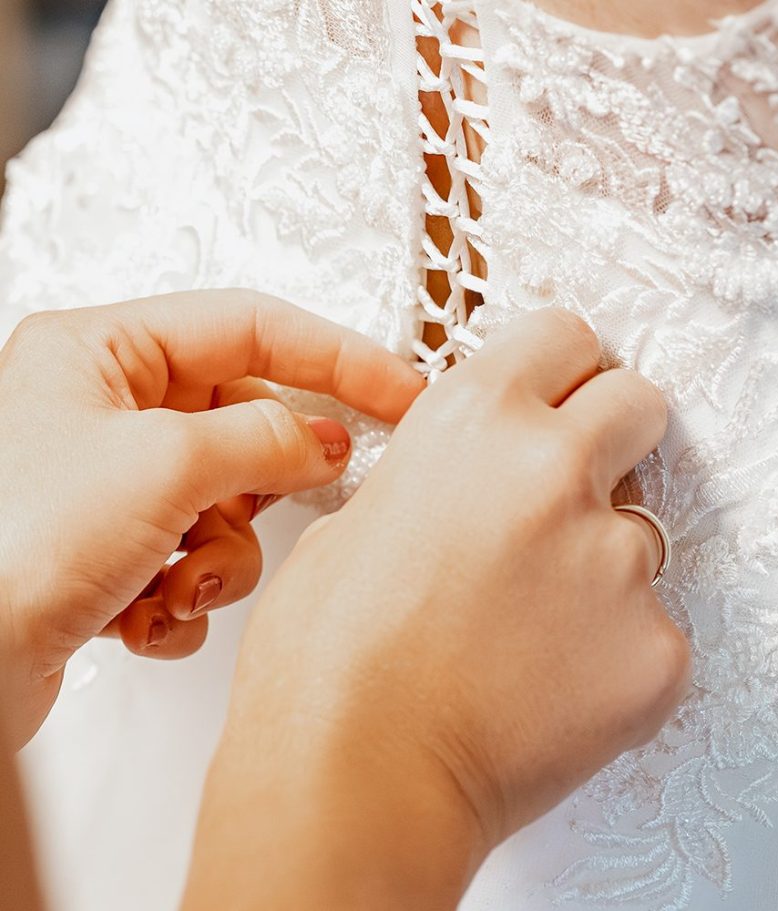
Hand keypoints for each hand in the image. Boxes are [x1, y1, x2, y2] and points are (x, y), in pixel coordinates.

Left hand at [0, 290, 422, 746]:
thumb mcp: (166, 464)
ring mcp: (111, 485)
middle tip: (287, 497)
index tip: (401, 392)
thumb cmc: (9, 544)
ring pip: (229, 504)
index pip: (252, 328)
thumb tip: (330, 439)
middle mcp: (106, 412)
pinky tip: (137, 616)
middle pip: (245, 423)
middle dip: (263, 481)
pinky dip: (185, 595)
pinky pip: (197, 559)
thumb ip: (269, 438)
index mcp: (103, 353)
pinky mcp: (115, 552)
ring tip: (174, 580)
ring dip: (218, 555)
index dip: (338, 357)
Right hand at [184, 309, 690, 910]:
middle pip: (639, 403)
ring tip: (533, 620)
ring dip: (602, 557)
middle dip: (612, 434)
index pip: (567, 336)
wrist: (353, 777)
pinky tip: (550, 678)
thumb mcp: (362, 518)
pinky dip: (615, 644)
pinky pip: (653, 623)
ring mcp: (617, 561)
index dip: (564, 366)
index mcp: (478, 419)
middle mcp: (558, 470)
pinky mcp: (658, 650)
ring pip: (643, 528)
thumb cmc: (328, 656)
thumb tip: (478, 477)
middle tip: (568, 489)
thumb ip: (444, 474)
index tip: (565, 389)